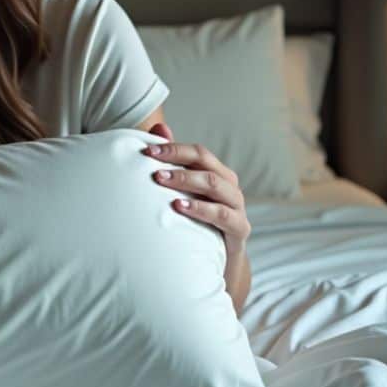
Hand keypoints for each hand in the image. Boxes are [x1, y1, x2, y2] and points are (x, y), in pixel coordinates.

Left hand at [143, 122, 249, 253]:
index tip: (147, 151)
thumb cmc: (198, 222)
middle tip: (152, 166)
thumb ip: (174, 161)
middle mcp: (230, 186)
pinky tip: (179, 207)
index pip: (198, 153)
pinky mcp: (239, 229)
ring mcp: (237, 207)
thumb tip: (159, 126)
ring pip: (215, 185)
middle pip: (206, 165)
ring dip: (186, 181)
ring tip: (162, 181)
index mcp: (218, 173)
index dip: (174, 149)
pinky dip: (200, 209)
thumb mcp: (186, 194)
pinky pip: (221, 215)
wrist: (220, 260)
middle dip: (178, 162)